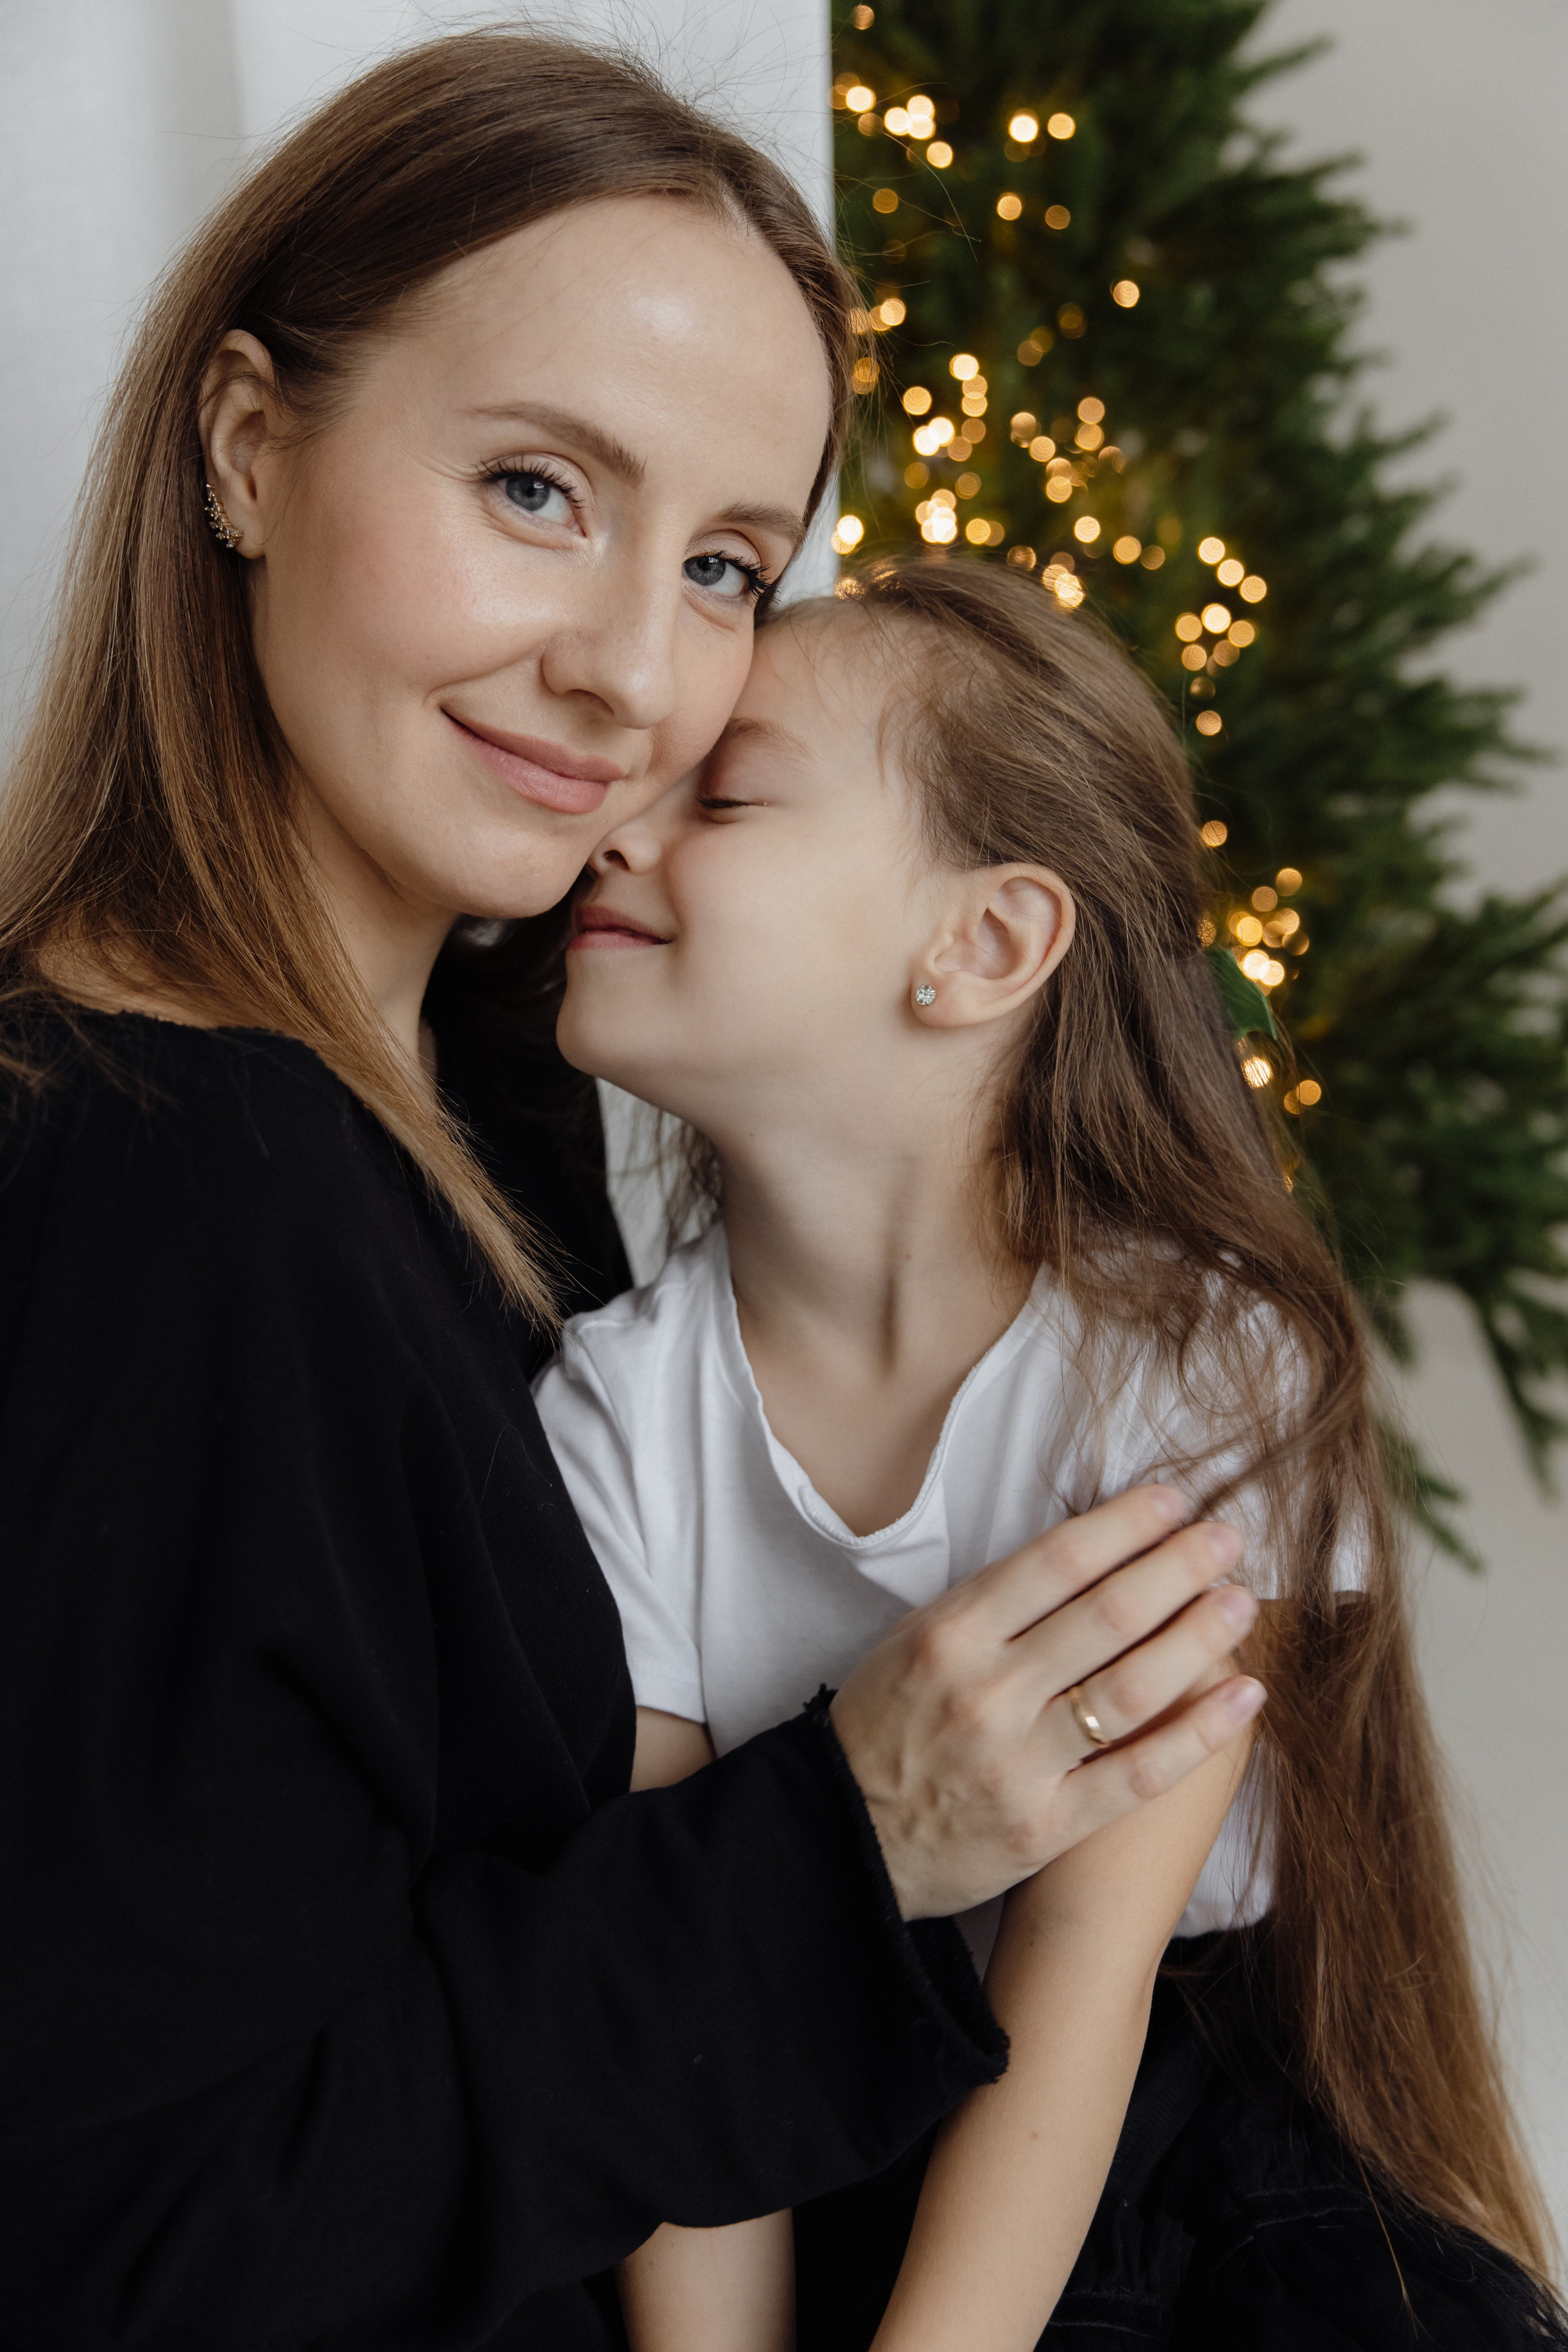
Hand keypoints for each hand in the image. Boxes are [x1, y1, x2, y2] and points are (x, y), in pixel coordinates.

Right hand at [830, 1486, 1262, 1918]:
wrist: (844, 1838)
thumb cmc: (887, 1724)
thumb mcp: (916, 1640)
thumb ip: (995, 1600)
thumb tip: (1089, 1547)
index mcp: (950, 1634)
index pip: (1057, 1561)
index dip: (1127, 1524)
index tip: (1175, 1502)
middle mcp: (986, 1693)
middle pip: (1106, 1615)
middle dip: (1179, 1567)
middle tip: (1228, 1538)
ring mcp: (1017, 1763)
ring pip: (1131, 1689)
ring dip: (1199, 1638)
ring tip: (1241, 1604)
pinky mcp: (1044, 1827)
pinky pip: (1138, 1775)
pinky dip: (1199, 1733)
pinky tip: (1245, 1697)